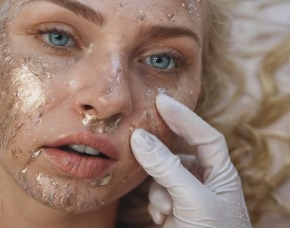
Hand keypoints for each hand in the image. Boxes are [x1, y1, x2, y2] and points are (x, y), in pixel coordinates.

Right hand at [130, 93, 250, 227]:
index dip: (185, 116)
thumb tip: (140, 138)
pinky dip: (156, 202)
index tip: (161, 101)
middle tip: (142, 132)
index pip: (204, 135)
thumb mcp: (193, 200)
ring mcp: (187, 195)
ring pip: (163, 173)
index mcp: (221, 174)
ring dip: (158, 187)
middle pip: (180, 152)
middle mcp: (205, 181)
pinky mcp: (173, 209)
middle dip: (164, 150)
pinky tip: (162, 218)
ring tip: (165, 208)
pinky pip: (157, 193)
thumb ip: (167, 168)